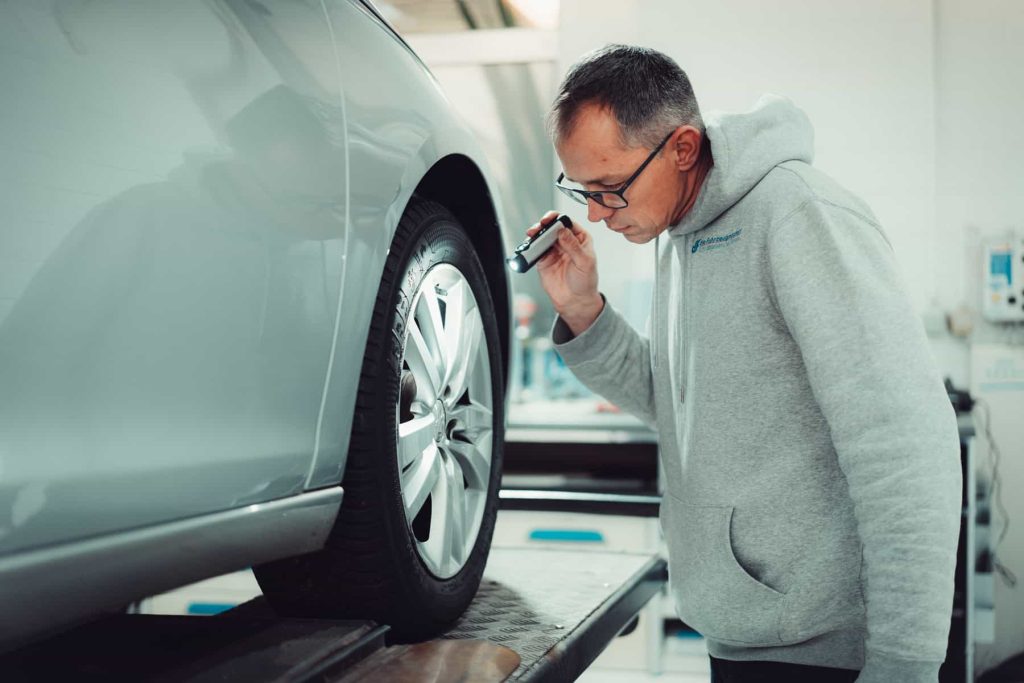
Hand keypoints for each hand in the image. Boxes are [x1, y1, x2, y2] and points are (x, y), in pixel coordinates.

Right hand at [525, 211, 602, 335]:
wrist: (575, 301)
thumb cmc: (586, 282)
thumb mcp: (585, 262)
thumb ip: (573, 246)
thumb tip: (562, 230)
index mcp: (580, 238)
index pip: (568, 223)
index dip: (558, 218)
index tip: (551, 220)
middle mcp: (566, 242)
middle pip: (553, 227)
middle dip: (544, 224)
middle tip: (539, 226)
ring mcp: (554, 250)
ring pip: (542, 236)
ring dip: (536, 234)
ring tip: (532, 234)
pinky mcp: (543, 260)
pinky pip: (535, 250)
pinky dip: (530, 247)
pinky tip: (530, 247)